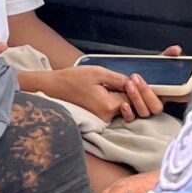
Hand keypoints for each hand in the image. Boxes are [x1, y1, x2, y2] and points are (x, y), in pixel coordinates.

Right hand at [32, 64, 162, 122]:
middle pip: (132, 108)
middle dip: (137, 95)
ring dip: (128, 98)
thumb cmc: (72, 79)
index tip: (136, 78)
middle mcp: (107, 117)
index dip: (138, 89)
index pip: (133, 100)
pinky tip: (118, 89)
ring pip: (124, 109)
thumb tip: (134, 82)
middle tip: (135, 80)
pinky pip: (115, 110)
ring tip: (126, 83)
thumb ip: (118, 79)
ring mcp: (102, 119)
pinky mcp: (98, 118)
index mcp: (108, 106)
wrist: (53, 88)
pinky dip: (119, 101)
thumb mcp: (97, 73)